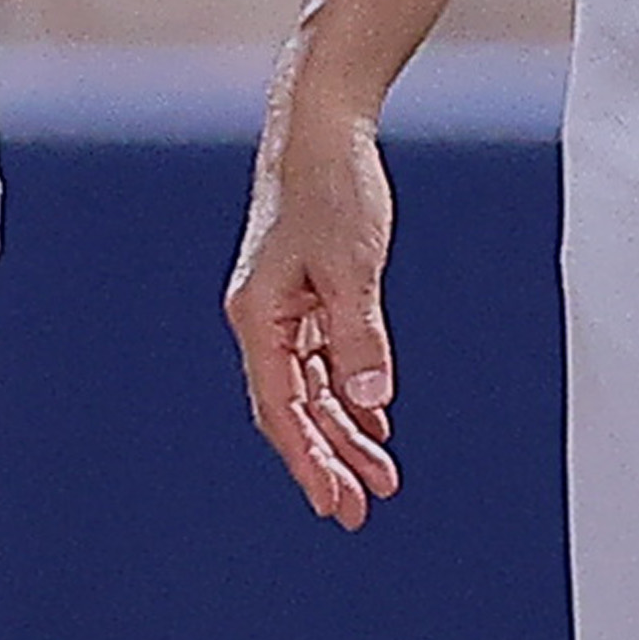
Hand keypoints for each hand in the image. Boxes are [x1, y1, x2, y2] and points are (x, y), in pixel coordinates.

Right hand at [226, 89, 399, 530]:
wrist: (321, 127)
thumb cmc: (329, 185)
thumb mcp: (353, 265)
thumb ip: (360, 336)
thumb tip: (370, 399)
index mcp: (258, 316)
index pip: (281, 408)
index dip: (308, 461)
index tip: (334, 504)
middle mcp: (264, 319)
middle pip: (292, 409)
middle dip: (326, 461)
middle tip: (357, 512)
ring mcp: (284, 309)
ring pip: (311, 389)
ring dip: (344, 432)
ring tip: (380, 476)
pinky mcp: (306, 295)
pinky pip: (323, 361)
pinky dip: (348, 393)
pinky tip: (374, 418)